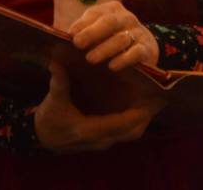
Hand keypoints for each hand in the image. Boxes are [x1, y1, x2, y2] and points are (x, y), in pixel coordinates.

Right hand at [35, 61, 162, 151]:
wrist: (42, 138)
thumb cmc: (49, 120)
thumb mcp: (52, 101)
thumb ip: (58, 83)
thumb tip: (56, 61)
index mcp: (89, 130)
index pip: (121, 123)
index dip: (138, 112)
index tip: (153, 99)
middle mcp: (100, 139)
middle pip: (132, 131)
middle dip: (147, 115)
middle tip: (160, 98)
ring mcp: (102, 141)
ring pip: (130, 132)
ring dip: (142, 118)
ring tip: (154, 100)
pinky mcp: (103, 138)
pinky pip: (124, 131)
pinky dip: (134, 120)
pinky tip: (139, 106)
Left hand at [68, 1, 159, 70]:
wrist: (143, 48)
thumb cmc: (113, 38)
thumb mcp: (99, 31)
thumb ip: (85, 31)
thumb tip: (69, 35)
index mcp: (112, 10)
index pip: (96, 13)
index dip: (83, 23)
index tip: (71, 35)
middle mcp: (126, 18)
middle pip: (109, 22)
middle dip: (92, 33)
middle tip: (78, 44)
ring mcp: (138, 32)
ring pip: (121, 39)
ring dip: (104, 49)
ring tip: (90, 59)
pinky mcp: (147, 49)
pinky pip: (136, 52)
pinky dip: (123, 59)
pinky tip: (112, 66)